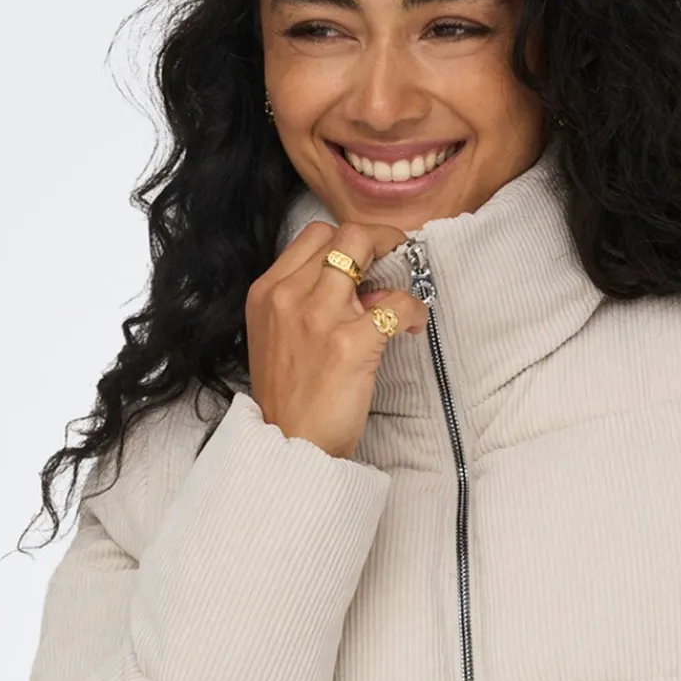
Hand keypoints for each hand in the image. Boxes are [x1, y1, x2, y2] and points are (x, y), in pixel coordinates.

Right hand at [245, 217, 429, 456]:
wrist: (290, 447)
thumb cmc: (290, 399)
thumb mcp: (278, 339)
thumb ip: (307, 305)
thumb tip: (363, 290)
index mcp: (266, 292)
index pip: (312, 236)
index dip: (347, 240)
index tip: (366, 258)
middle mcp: (288, 296)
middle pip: (341, 233)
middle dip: (377, 238)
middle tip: (395, 258)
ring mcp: (319, 316)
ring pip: (364, 247)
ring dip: (396, 264)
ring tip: (403, 298)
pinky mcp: (351, 342)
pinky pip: (397, 302)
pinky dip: (414, 310)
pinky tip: (413, 327)